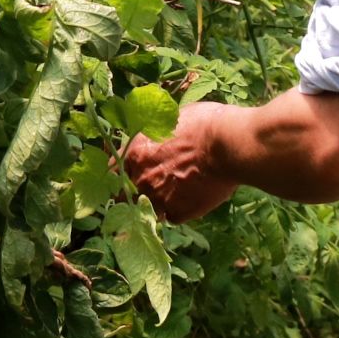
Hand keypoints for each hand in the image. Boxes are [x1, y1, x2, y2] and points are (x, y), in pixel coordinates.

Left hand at [122, 102, 242, 222]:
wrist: (227, 144)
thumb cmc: (202, 123)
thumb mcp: (170, 120)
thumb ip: (155, 134)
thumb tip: (155, 135)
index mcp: (134, 153)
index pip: (111, 170)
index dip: (120, 173)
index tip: (128, 173)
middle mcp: (140, 178)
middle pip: (124, 195)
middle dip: (135, 192)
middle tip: (153, 186)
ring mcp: (158, 198)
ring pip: (148, 209)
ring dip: (157, 204)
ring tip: (175, 194)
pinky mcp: (178, 213)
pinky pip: (172, 217)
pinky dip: (179, 211)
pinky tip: (191, 199)